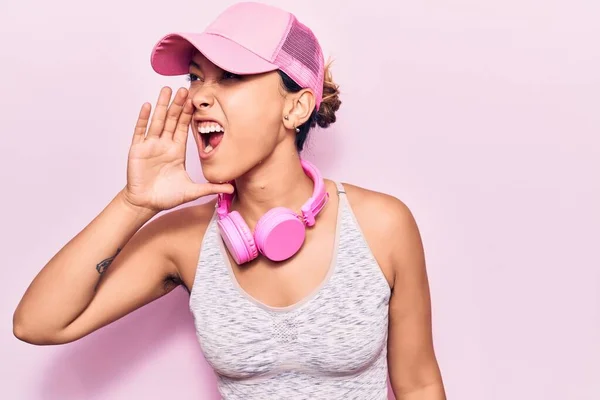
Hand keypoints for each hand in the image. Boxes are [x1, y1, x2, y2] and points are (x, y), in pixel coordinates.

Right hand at [122, 87, 232, 211]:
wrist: (146, 204)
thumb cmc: (166, 197)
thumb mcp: (192, 191)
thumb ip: (211, 187)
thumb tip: (231, 189)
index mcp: (177, 151)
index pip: (183, 127)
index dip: (189, 114)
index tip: (195, 100)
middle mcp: (164, 144)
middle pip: (171, 120)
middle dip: (178, 105)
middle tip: (185, 88)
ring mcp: (150, 145)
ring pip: (157, 121)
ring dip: (162, 105)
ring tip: (167, 90)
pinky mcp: (137, 149)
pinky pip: (140, 131)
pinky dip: (144, 118)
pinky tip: (148, 105)